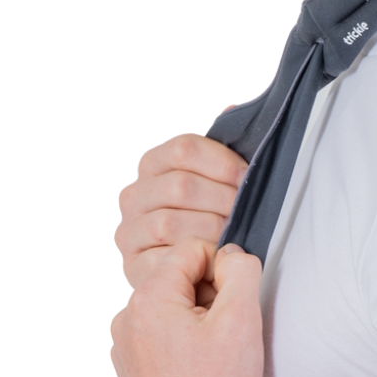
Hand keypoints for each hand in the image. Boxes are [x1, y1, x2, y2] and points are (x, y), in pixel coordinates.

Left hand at [110, 238, 264, 376]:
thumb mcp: (242, 315)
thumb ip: (241, 268)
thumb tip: (230, 254)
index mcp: (147, 300)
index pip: (192, 251)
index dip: (222, 269)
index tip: (233, 304)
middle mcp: (125, 319)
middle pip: (179, 278)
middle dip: (209, 295)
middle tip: (225, 333)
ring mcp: (124, 348)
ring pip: (172, 306)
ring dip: (198, 318)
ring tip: (213, 355)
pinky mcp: (130, 370)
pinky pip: (161, 334)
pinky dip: (184, 341)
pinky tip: (199, 369)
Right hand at [116, 134, 248, 302]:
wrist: (188, 267)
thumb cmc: (208, 214)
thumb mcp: (217, 175)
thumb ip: (224, 143)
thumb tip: (231, 109)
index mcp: (153, 164)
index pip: (184, 148)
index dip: (222, 162)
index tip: (248, 177)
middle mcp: (134, 195)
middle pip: (180, 186)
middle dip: (222, 199)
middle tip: (247, 212)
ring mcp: (129, 231)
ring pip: (170, 222)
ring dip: (211, 229)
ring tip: (234, 235)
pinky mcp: (132, 266)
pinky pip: (162, 260)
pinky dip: (193, 259)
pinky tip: (214, 258)